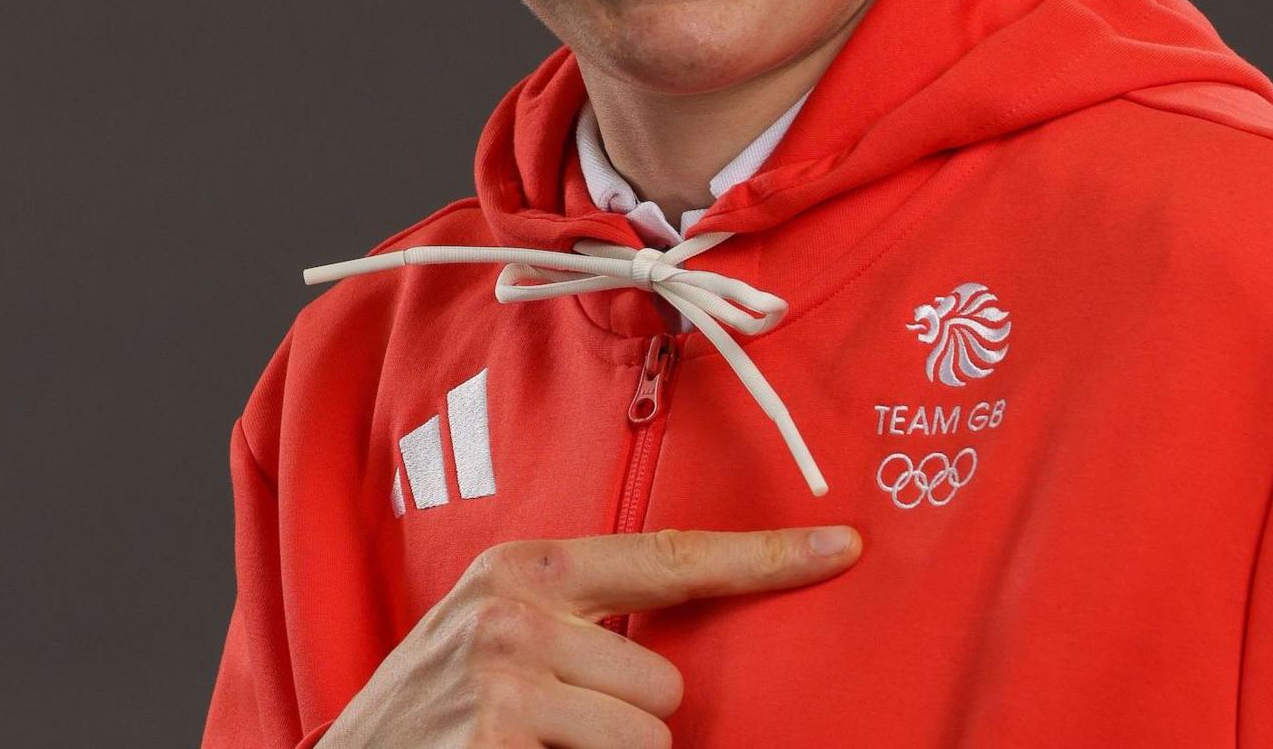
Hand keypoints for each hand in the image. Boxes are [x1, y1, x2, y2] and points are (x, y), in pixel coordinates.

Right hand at [317, 524, 863, 748]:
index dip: (764, 556)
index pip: (670, 558)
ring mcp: (506, 679)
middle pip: (666, 686)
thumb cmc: (431, 715)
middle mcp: (515, 610)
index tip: (841, 545)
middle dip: (626, 723)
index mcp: (524, 566)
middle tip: (548, 731)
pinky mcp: (502, 741)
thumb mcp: (494, 634)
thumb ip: (577, 617)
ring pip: (648, 741)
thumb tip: (679, 634)